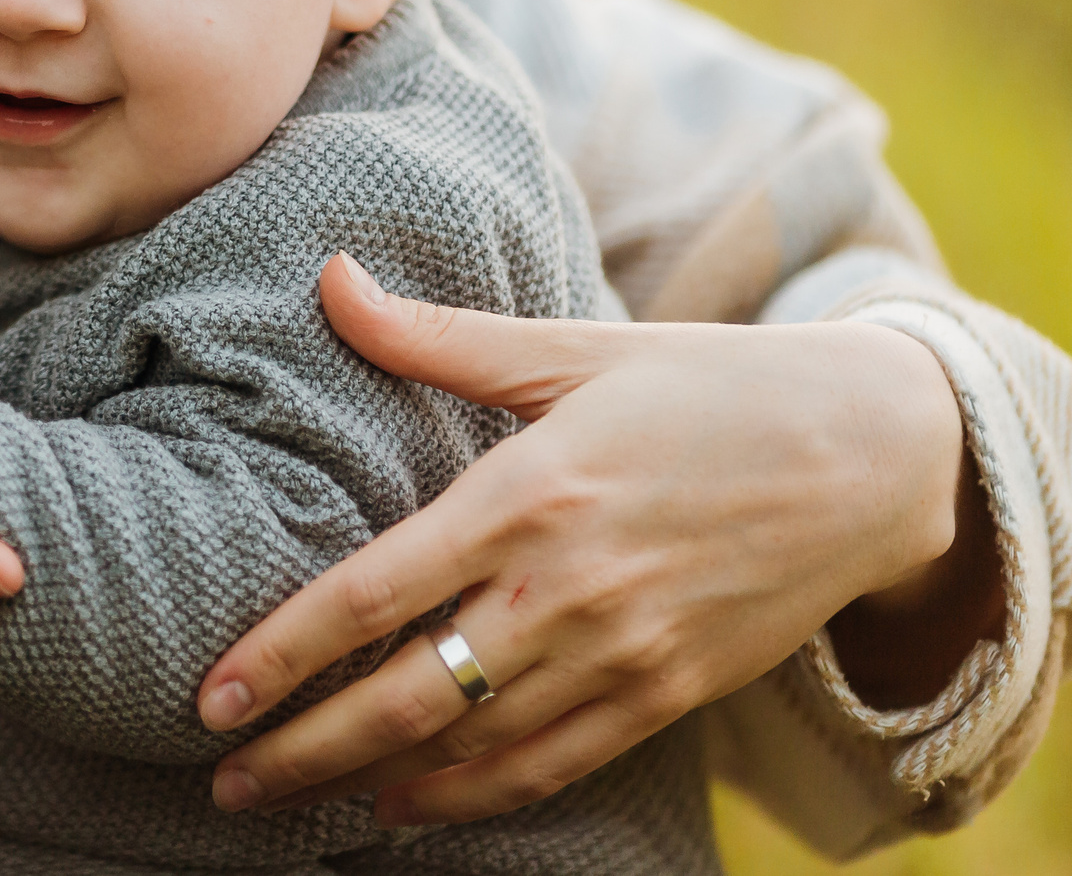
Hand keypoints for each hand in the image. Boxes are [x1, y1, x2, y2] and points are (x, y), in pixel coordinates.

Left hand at [197, 255, 992, 826]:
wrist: (874, 454)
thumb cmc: (706, 384)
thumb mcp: (573, 347)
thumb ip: (435, 335)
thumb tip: (327, 277)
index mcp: (530, 492)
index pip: (378, 589)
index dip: (287, 650)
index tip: (212, 694)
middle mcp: (569, 588)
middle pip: (409, 694)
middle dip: (304, 747)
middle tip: (223, 778)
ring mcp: (623, 652)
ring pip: (472, 744)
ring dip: (370, 781)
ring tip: (284, 800)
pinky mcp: (669, 694)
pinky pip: (554, 764)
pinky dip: (473, 797)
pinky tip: (403, 809)